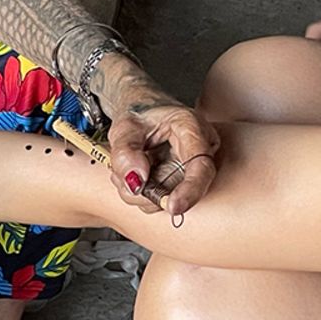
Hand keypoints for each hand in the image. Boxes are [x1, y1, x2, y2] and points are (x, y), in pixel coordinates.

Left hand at [102, 91, 219, 216]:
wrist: (142, 113)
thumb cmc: (139, 113)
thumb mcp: (124, 127)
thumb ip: (125, 152)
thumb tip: (136, 181)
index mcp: (192, 128)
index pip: (201, 165)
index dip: (190, 190)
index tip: (173, 206)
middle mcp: (200, 150)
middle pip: (181, 187)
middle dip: (146, 190)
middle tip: (119, 174)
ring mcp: (193, 168)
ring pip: (169, 198)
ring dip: (140, 192)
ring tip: (126, 168)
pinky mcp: (183, 181)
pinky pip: (163, 199)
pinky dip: (142, 193)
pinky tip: (136, 174)